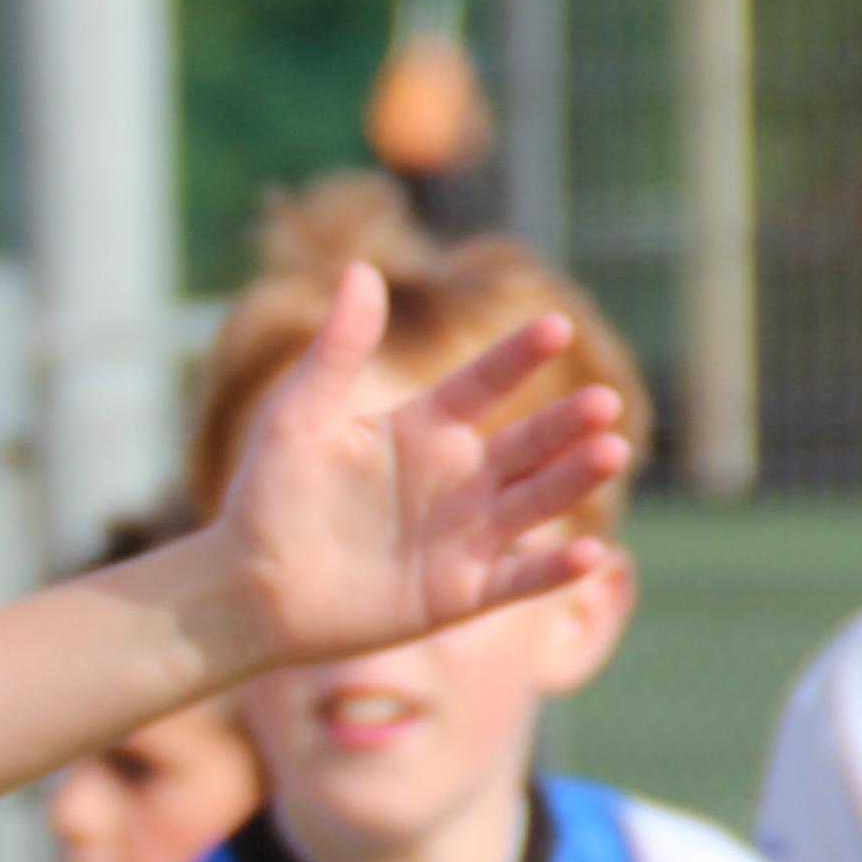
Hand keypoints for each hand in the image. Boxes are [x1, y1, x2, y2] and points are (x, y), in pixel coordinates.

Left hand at [211, 267, 631, 665]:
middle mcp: (457, 477)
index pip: (483, 384)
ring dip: (574, 480)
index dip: (517, 357)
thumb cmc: (268, 495)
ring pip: (534, 502)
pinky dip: (555, 569)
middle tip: (603, 404)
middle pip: (526, 444)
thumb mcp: (297, 416)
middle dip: (566, 425)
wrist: (250, 586)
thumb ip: (336, 351)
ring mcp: (465, 535)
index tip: (555, 326)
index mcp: (423, 428)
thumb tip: (360, 269)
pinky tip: (593, 552)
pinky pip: (519, 578)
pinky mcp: (462, 592)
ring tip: (611, 453)